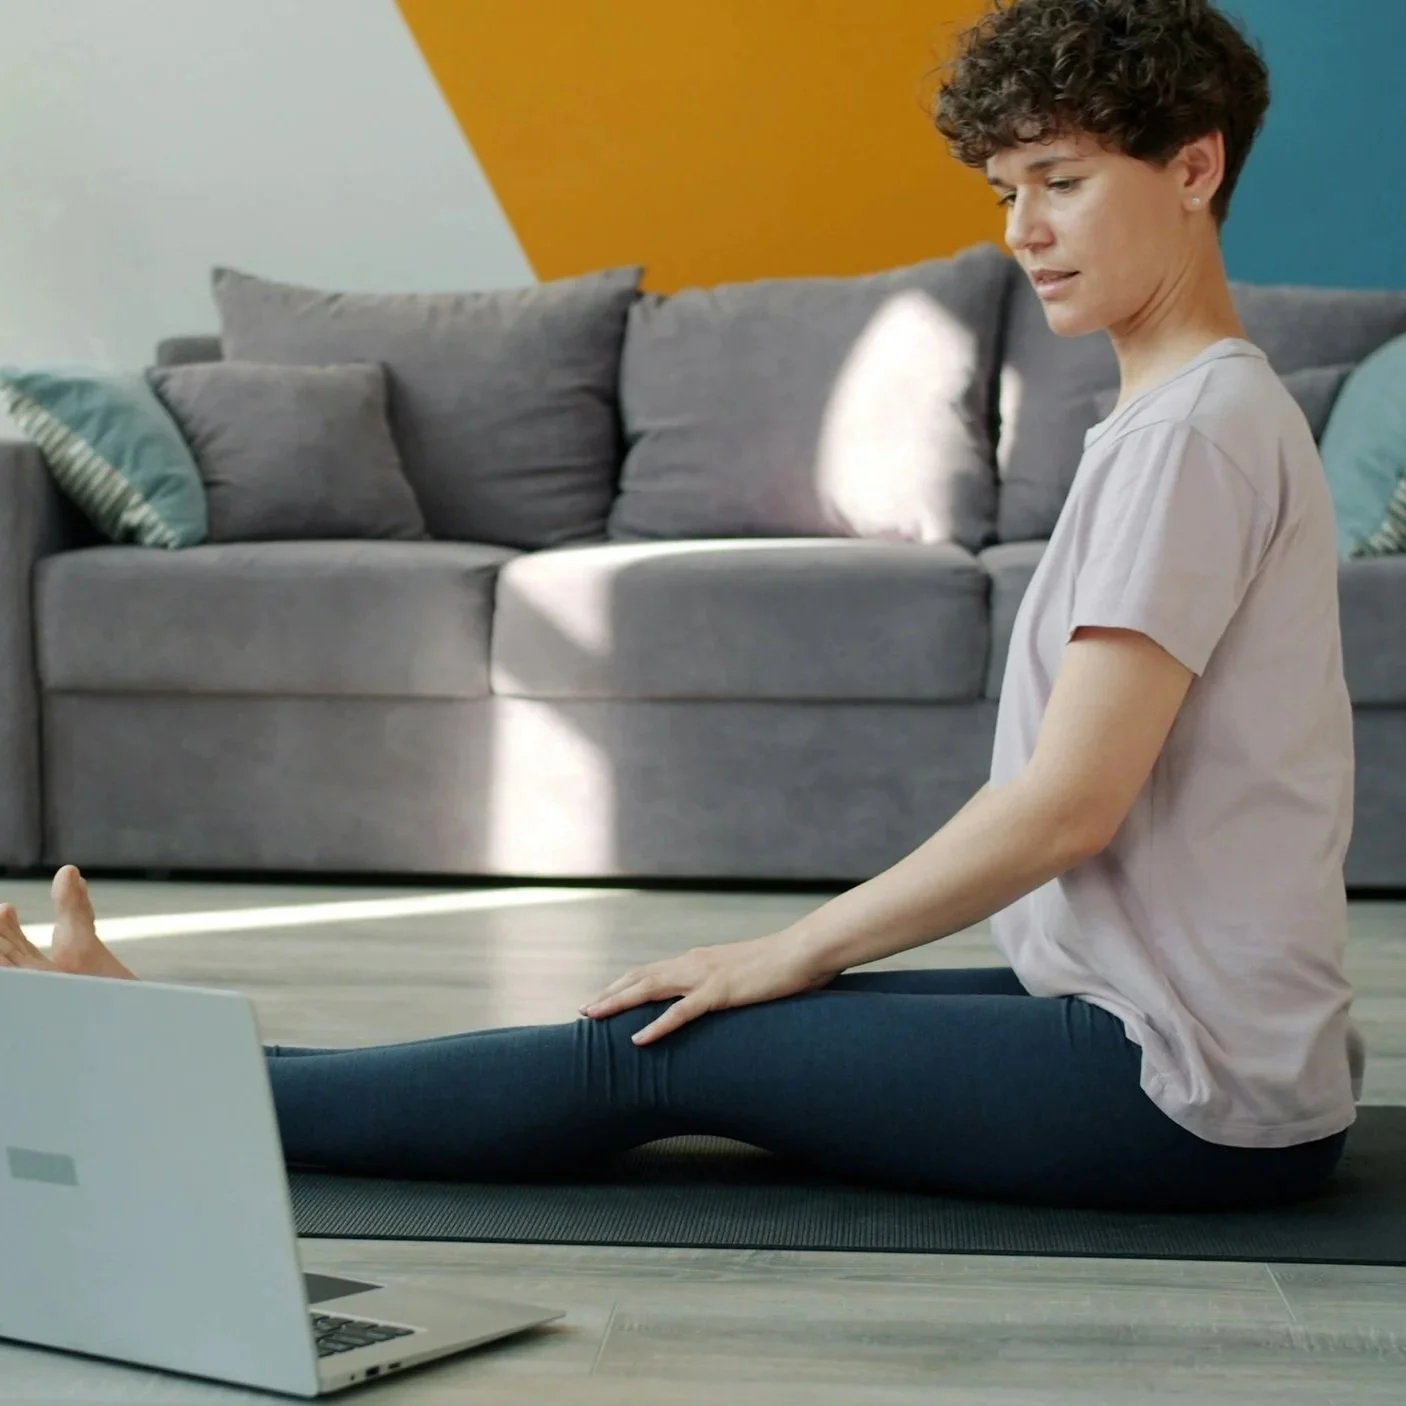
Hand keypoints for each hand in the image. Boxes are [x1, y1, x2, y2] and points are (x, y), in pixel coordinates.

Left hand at [578, 932, 837, 1045]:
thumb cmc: (781, 965)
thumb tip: (717, 1000)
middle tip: (583, 1010)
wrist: (805, 950)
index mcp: (699, 960)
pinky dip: (657, 1026)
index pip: (651, 971)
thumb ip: (725, 986)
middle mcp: (694, 963)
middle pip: (640, 977)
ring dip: (618, 1003)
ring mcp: (705, 976)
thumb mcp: (744, 975)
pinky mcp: (720, 992)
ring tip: (592, 1017)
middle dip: (609, 993)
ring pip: (650, 988)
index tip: (601, 997)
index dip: (624, 984)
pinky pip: (682, 1012)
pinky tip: (637, 1040)